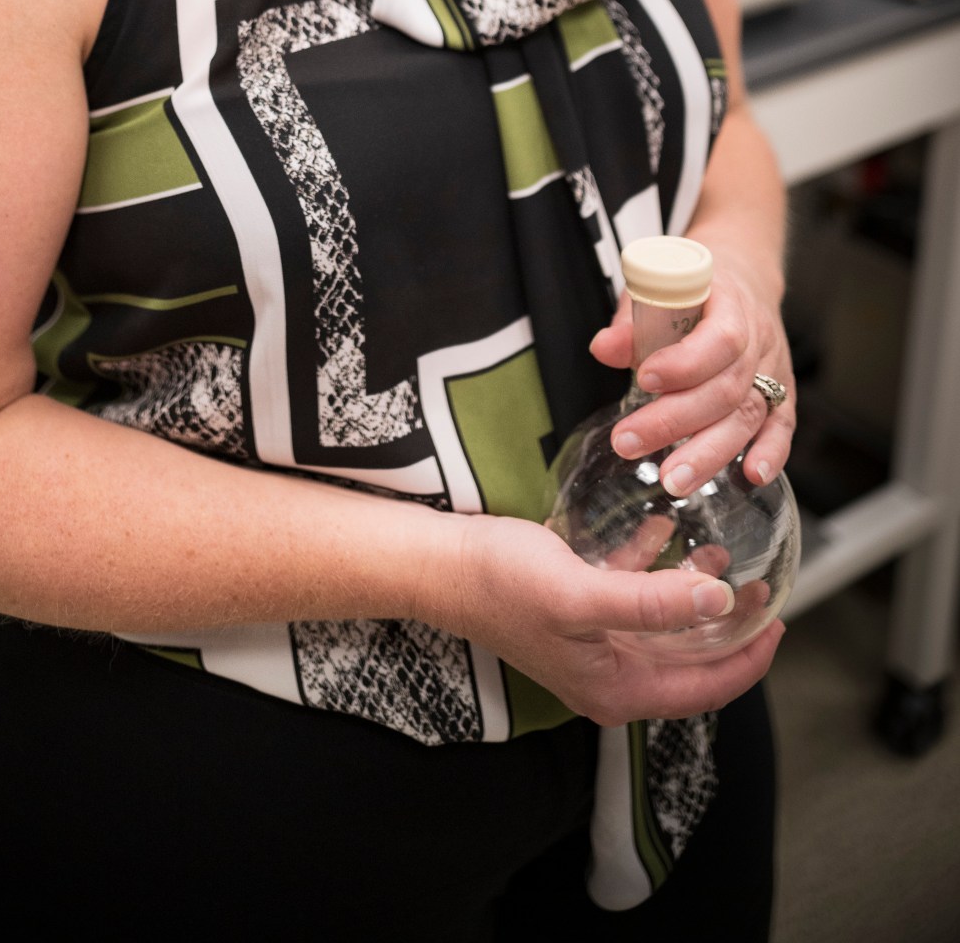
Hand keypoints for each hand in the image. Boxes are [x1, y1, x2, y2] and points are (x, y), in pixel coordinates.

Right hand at [442, 514, 783, 727]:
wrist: (441, 566)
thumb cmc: (501, 583)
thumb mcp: (582, 595)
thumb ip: (653, 603)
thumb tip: (720, 604)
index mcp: (615, 690)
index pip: (706, 688)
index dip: (750, 657)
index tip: (780, 617)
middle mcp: (608, 675)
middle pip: (689, 660)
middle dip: (727, 624)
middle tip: (758, 584)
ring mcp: (591, 644)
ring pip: (662, 625)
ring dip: (691, 593)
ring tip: (719, 555)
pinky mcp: (575, 610)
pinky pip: (629, 595)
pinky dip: (650, 568)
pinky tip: (661, 530)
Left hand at [589, 260, 795, 496]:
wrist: (742, 277)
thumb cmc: (697, 289)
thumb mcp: (661, 289)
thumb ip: (632, 322)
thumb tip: (603, 349)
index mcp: (731, 306)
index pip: (719, 339)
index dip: (684, 363)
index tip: (644, 378)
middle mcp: (758, 341)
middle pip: (727, 389)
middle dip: (676, 422)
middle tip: (630, 443)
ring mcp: (772, 371)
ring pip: (748, 416)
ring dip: (710, 453)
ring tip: (674, 480)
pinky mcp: (781, 396)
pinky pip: (780, 428)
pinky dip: (770, 454)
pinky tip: (751, 477)